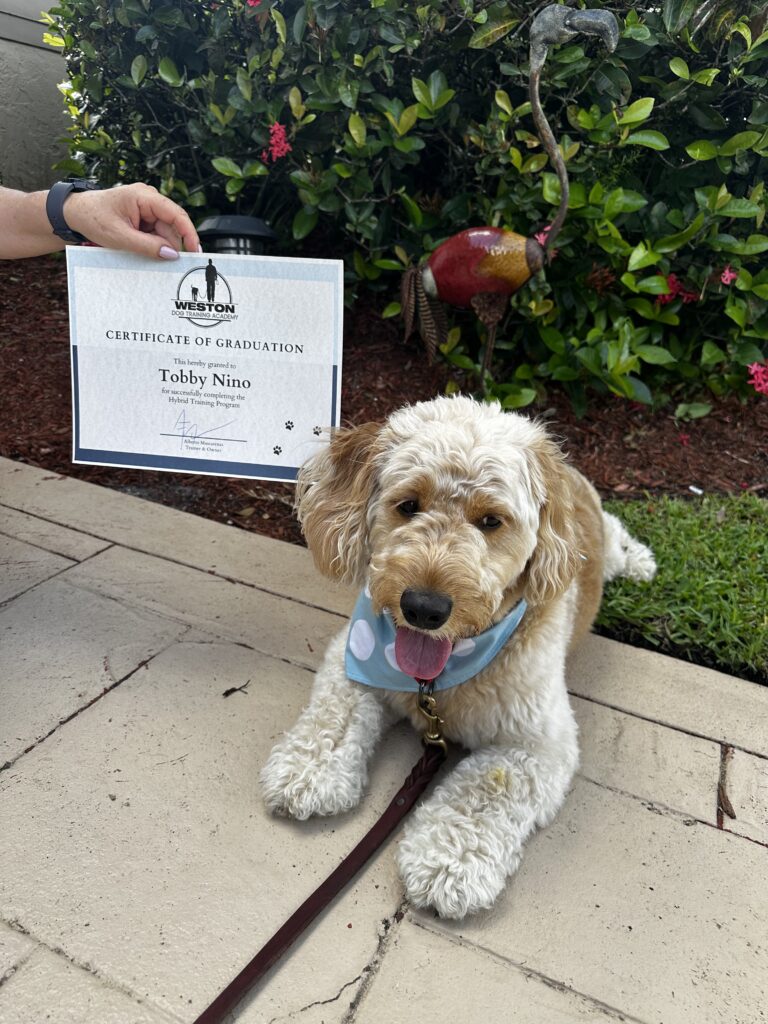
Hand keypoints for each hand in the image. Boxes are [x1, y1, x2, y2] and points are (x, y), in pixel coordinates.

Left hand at [64, 183, 199, 258]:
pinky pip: (155, 234)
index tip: (194, 251)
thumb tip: (171, 254)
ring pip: (163, 233)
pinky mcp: (142, 218)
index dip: (188, 233)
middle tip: (162, 263)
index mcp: (144, 196)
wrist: (74, 213)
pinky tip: (140, 250)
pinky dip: (151, 245)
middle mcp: (149, 199)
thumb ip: (147, 246)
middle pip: (171, 226)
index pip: (176, 214)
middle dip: (168, 245)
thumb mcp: (119, 236)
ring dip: (157, 246)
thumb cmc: (92, 217)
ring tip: (139, 252)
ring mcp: (146, 209)